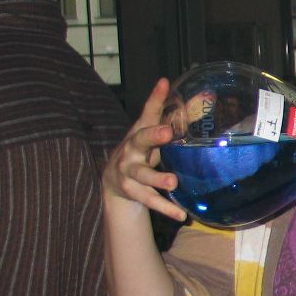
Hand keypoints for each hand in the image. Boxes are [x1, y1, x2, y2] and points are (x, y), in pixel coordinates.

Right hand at [101, 78, 186, 222]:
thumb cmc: (137, 150)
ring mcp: (129, 174)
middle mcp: (129, 152)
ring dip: (157, 179)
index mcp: (137, 134)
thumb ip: (156, 108)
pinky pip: (150, 200)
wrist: (113, 181)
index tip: (164, 86)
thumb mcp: (144, 129)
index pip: (146, 114)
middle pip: (139, 142)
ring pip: (142, 176)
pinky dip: (165, 208)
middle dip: (152, 136)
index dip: (154, 101)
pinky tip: (182, 215)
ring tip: (174, 182)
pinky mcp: (133, 193)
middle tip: (166, 132)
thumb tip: (166, 80)